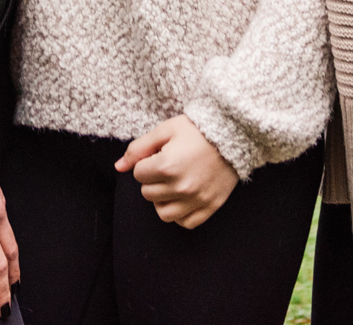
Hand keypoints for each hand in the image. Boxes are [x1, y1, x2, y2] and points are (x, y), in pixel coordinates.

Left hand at [115, 116, 238, 228]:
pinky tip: (183, 198)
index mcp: (167, 166)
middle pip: (148, 194)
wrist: (233, 135)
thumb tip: (118, 167)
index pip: (139, 174)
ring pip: (163, 213)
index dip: (146, 163)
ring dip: (162, 200)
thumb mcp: (165, 130)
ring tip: (172, 184)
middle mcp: (181, 187)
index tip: (159, 155)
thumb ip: (138, 148)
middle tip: (166, 167)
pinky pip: (185, 223)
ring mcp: (196, 200)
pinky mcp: (210, 207)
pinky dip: (180, 214)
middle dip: (152, 180)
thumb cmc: (197, 130)